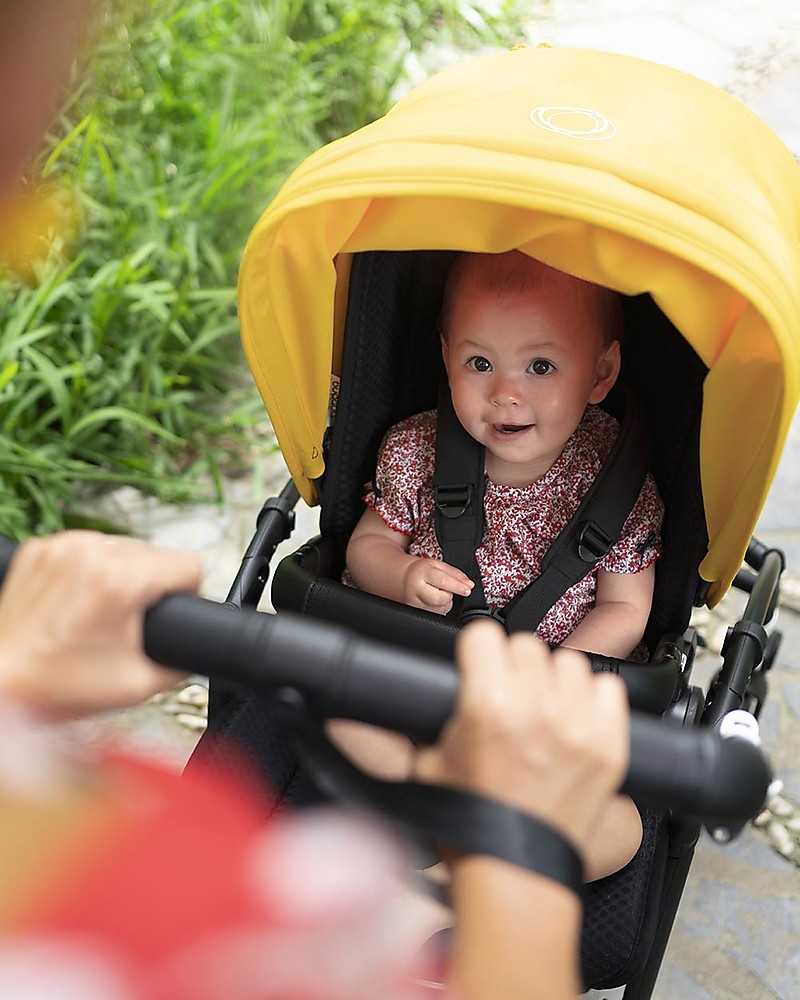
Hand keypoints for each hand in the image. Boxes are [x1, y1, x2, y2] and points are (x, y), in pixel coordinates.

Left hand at [0, 531, 201, 718]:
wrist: (1, 684)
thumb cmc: (55, 686)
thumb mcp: (139, 685)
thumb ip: (184, 663)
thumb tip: (201, 650)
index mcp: (119, 579)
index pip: (189, 563)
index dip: (188, 592)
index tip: (169, 611)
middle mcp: (90, 552)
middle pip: (155, 554)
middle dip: (149, 586)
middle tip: (125, 623)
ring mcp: (61, 546)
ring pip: (122, 548)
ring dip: (121, 575)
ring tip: (98, 614)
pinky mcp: (40, 549)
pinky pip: (87, 549)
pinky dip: (89, 571)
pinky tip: (76, 603)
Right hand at [402, 557, 473, 614]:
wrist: (402, 578)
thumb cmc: (421, 571)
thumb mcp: (438, 565)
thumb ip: (455, 574)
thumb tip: (469, 585)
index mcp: (422, 573)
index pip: (442, 581)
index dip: (457, 586)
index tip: (467, 590)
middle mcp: (416, 589)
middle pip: (441, 599)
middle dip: (448, 595)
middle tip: (444, 588)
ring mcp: (414, 603)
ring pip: (440, 609)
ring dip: (445, 602)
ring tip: (436, 592)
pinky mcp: (416, 613)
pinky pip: (437, 615)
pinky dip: (440, 608)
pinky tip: (432, 599)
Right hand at [414, 620, 628, 853]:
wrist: (514, 873)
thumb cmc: (471, 823)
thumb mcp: (429, 760)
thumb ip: (437, 714)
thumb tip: (446, 684)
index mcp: (487, 706)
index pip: (484, 635)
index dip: (478, 651)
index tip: (480, 663)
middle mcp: (536, 709)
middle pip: (526, 645)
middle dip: (514, 666)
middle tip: (510, 695)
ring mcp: (577, 727)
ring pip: (569, 663)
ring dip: (554, 681)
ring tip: (545, 710)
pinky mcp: (609, 746)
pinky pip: (608, 689)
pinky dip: (592, 699)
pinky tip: (575, 721)